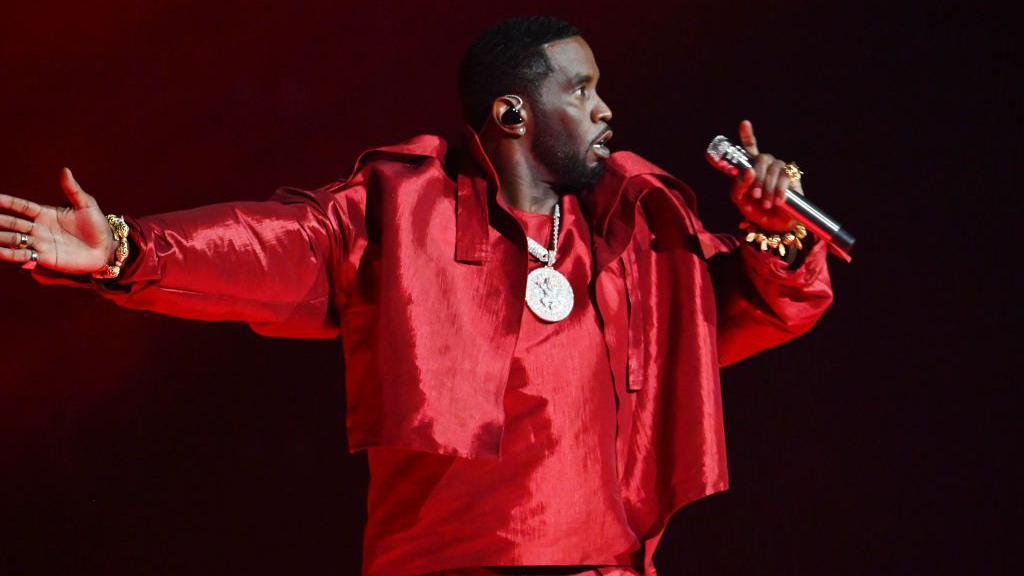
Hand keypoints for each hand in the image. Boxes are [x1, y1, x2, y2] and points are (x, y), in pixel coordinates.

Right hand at [0, 168, 114, 273]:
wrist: (106, 249)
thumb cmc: (97, 226)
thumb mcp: (86, 205)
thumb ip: (73, 190)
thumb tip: (65, 170)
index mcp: (46, 214)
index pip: (22, 207)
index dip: (9, 202)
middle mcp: (39, 228)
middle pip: (14, 223)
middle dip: (0, 221)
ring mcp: (41, 243)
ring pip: (15, 239)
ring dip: (1, 238)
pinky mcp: (45, 258)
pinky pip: (24, 255)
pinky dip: (10, 254)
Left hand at [729, 120, 804, 231]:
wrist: (774, 225)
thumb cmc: (755, 210)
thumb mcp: (740, 200)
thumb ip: (739, 186)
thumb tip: (748, 172)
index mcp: (751, 167)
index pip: (750, 147)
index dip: (747, 135)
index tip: (745, 123)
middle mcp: (767, 165)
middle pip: (762, 158)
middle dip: (757, 176)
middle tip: (755, 194)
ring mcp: (780, 170)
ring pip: (774, 167)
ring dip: (768, 186)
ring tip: (765, 202)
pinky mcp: (793, 178)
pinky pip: (786, 177)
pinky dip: (780, 190)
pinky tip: (778, 201)